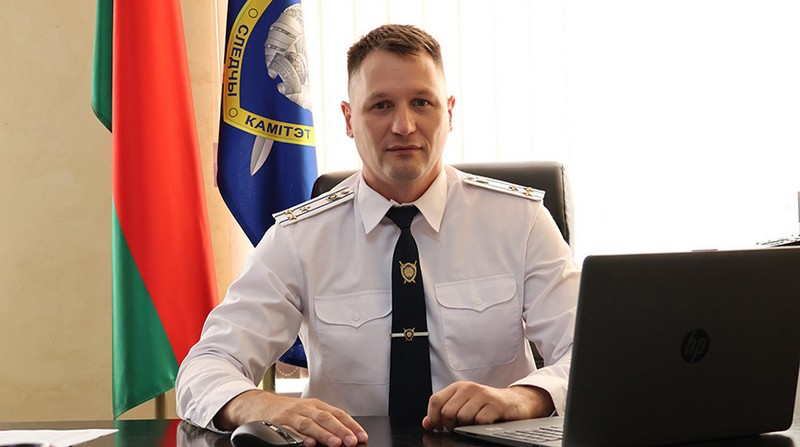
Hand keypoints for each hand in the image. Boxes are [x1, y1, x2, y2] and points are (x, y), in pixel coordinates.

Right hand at [214, 390, 367, 446]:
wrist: (257, 404)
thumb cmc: (287, 411)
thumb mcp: (308, 412)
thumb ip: (325, 423)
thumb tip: (346, 437)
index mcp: (316, 405)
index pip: (338, 414)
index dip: (351, 425)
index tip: (361, 436)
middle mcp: (305, 408)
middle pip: (326, 418)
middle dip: (341, 430)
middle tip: (352, 441)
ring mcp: (291, 415)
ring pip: (310, 424)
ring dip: (324, 434)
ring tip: (335, 443)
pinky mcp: (277, 423)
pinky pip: (289, 430)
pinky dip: (299, 437)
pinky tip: (308, 443)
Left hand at [422, 381, 554, 432]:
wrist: (517, 402)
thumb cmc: (488, 405)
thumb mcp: (464, 404)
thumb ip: (444, 411)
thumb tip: (427, 423)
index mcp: (458, 387)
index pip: (435, 401)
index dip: (434, 418)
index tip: (440, 427)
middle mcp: (469, 388)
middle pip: (447, 412)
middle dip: (452, 426)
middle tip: (461, 427)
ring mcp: (483, 395)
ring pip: (462, 418)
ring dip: (468, 426)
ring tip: (475, 423)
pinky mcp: (496, 405)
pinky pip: (479, 421)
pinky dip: (481, 427)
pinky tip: (486, 423)